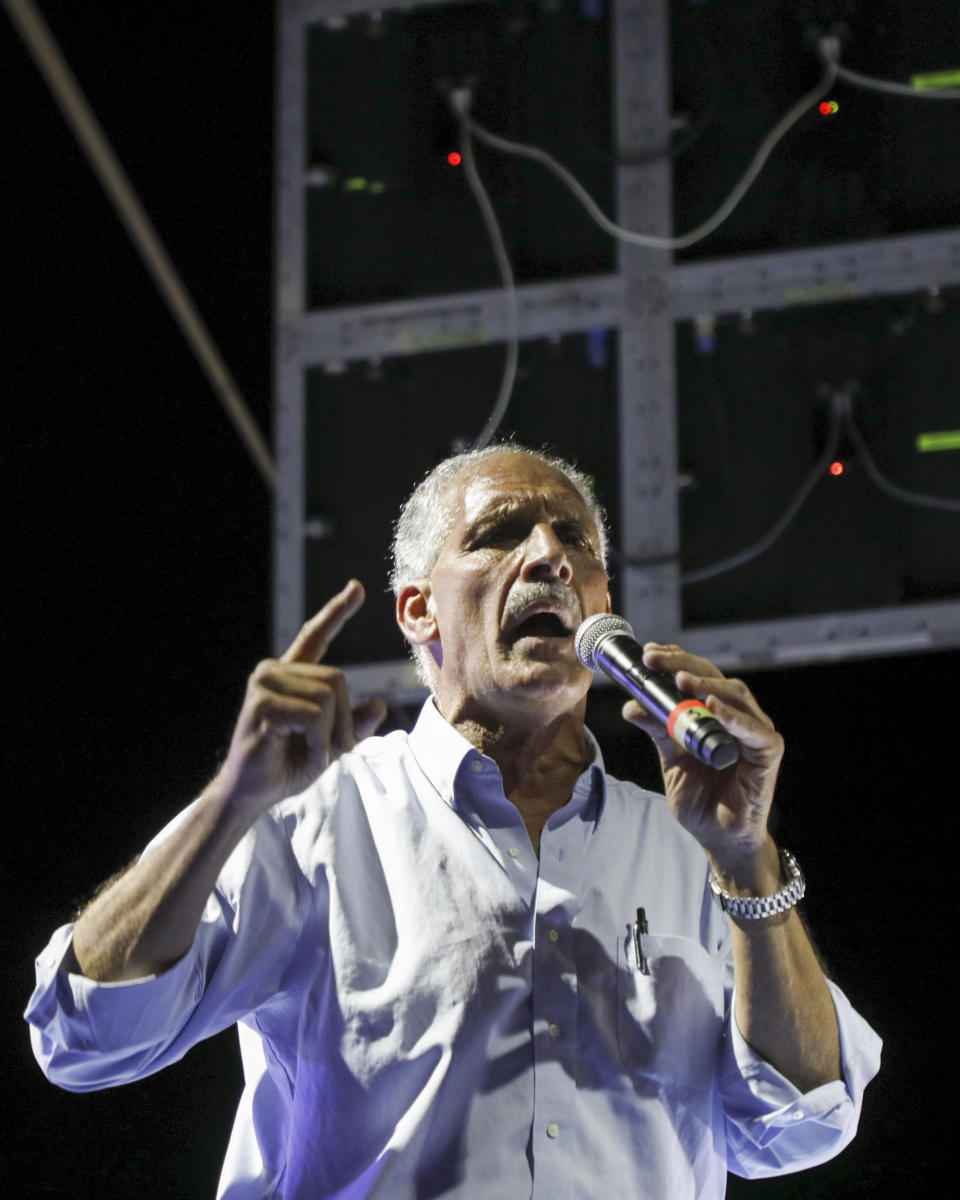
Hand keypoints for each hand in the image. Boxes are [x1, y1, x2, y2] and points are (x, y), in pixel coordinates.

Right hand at [216, 580, 387, 814]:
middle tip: (330, 750)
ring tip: (310, 752)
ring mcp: (264, 685)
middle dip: (343, 721)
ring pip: (327, 698)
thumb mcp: (332, 744)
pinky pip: (314, 717)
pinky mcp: (261, 704)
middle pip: (337, 680)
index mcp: (291, 675)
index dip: (337, 612)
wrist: (252, 794)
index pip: (315, 635)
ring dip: (330, 736)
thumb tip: (377, 705)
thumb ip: (354, 723)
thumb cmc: (288, 765)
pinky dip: (318, 744)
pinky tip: (300, 754)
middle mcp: (274, 671)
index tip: (356, 587)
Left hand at [621, 644, 783, 881]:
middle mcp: (738, 716)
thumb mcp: (671, 759)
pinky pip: (752, 729)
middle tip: (655, 659)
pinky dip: (731, 717)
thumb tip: (631, 706)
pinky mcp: (768, 751)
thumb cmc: (700, 798)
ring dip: (706, 685)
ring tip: (681, 681)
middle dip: (683, 665)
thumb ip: (658, 730)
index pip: (697, 675)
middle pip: (714, 678)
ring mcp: (755, 731)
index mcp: (714, 713)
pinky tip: (711, 708)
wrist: (719, 837)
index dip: (676, 659)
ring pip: (734, 695)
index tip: (648, 653)